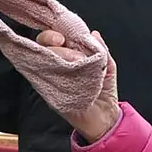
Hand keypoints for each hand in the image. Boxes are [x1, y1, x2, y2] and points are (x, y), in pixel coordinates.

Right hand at [34, 24, 120, 141]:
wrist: (106, 117)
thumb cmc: (104, 91)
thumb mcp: (108, 66)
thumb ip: (101, 49)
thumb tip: (94, 34)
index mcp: (70, 55)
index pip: (54, 38)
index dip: (54, 33)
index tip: (63, 37)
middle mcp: (58, 65)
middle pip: (43, 47)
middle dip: (53, 44)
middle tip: (70, 51)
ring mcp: (52, 78)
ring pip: (43, 60)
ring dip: (59, 57)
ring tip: (77, 63)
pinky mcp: (50, 93)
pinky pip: (43, 79)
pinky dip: (52, 73)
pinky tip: (65, 73)